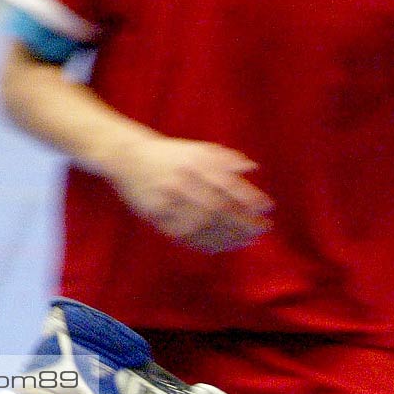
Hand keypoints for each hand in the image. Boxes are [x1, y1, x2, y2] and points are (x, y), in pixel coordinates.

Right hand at [106, 136, 273, 252]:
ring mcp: (167, 200)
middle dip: (245, 221)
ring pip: (204, 225)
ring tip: (249, 239)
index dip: (250, 198)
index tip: (268, 208)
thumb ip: (224, 157)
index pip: (227, 184)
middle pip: (219, 208)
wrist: (125, 158)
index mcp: (192, 163)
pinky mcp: (156, 216)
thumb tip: (252, 167)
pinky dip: (208, 242)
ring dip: (230, 235)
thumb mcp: (195, 149)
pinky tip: (224, 244)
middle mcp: (181, 181)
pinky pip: (186, 235)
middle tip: (263, 228)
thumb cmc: (168, 154)